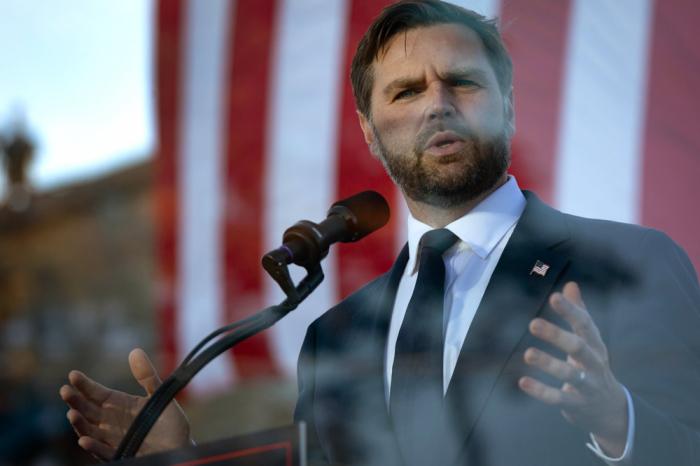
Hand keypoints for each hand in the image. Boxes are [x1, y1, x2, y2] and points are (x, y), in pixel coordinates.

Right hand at [59, 348, 191, 460]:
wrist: (181, 448)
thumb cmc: (169, 423)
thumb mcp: (159, 396)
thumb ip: (147, 376)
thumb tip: (135, 351)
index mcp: (120, 405)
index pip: (98, 393)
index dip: (85, 385)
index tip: (73, 374)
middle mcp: (112, 422)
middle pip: (89, 411)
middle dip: (76, 401)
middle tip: (65, 390)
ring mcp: (114, 440)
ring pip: (91, 431)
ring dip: (80, 424)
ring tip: (71, 413)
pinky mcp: (121, 455)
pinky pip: (103, 452)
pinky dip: (94, 447)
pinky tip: (84, 440)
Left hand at [518, 282, 627, 456]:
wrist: (610, 409)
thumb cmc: (593, 365)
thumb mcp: (590, 340)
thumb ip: (580, 313)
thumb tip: (570, 285)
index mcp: (596, 345)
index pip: (585, 325)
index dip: (571, 311)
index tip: (554, 297)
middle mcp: (594, 364)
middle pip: (578, 347)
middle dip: (557, 336)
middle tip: (533, 323)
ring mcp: (588, 385)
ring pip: (570, 374)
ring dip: (548, 364)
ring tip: (528, 354)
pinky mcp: (576, 404)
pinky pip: (558, 398)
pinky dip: (541, 391)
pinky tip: (522, 382)